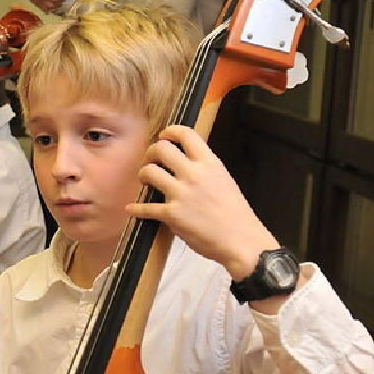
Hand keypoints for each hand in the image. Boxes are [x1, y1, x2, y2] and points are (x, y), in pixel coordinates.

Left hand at [126, 125, 279, 280]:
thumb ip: (205, 169)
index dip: (170, 132)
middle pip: (161, 148)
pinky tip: (131, 209)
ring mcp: (181, 194)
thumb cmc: (236, 214)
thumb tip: (188, 162)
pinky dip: (136, 209)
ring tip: (145, 180)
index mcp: (210, 164)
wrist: (242, 241)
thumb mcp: (224, 180)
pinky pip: (145, 207)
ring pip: (149, 172)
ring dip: (142, 174)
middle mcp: (194, 174)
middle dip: (150, 153)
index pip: (186, 134)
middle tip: (151, 161)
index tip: (163, 137)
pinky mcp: (172, 215)